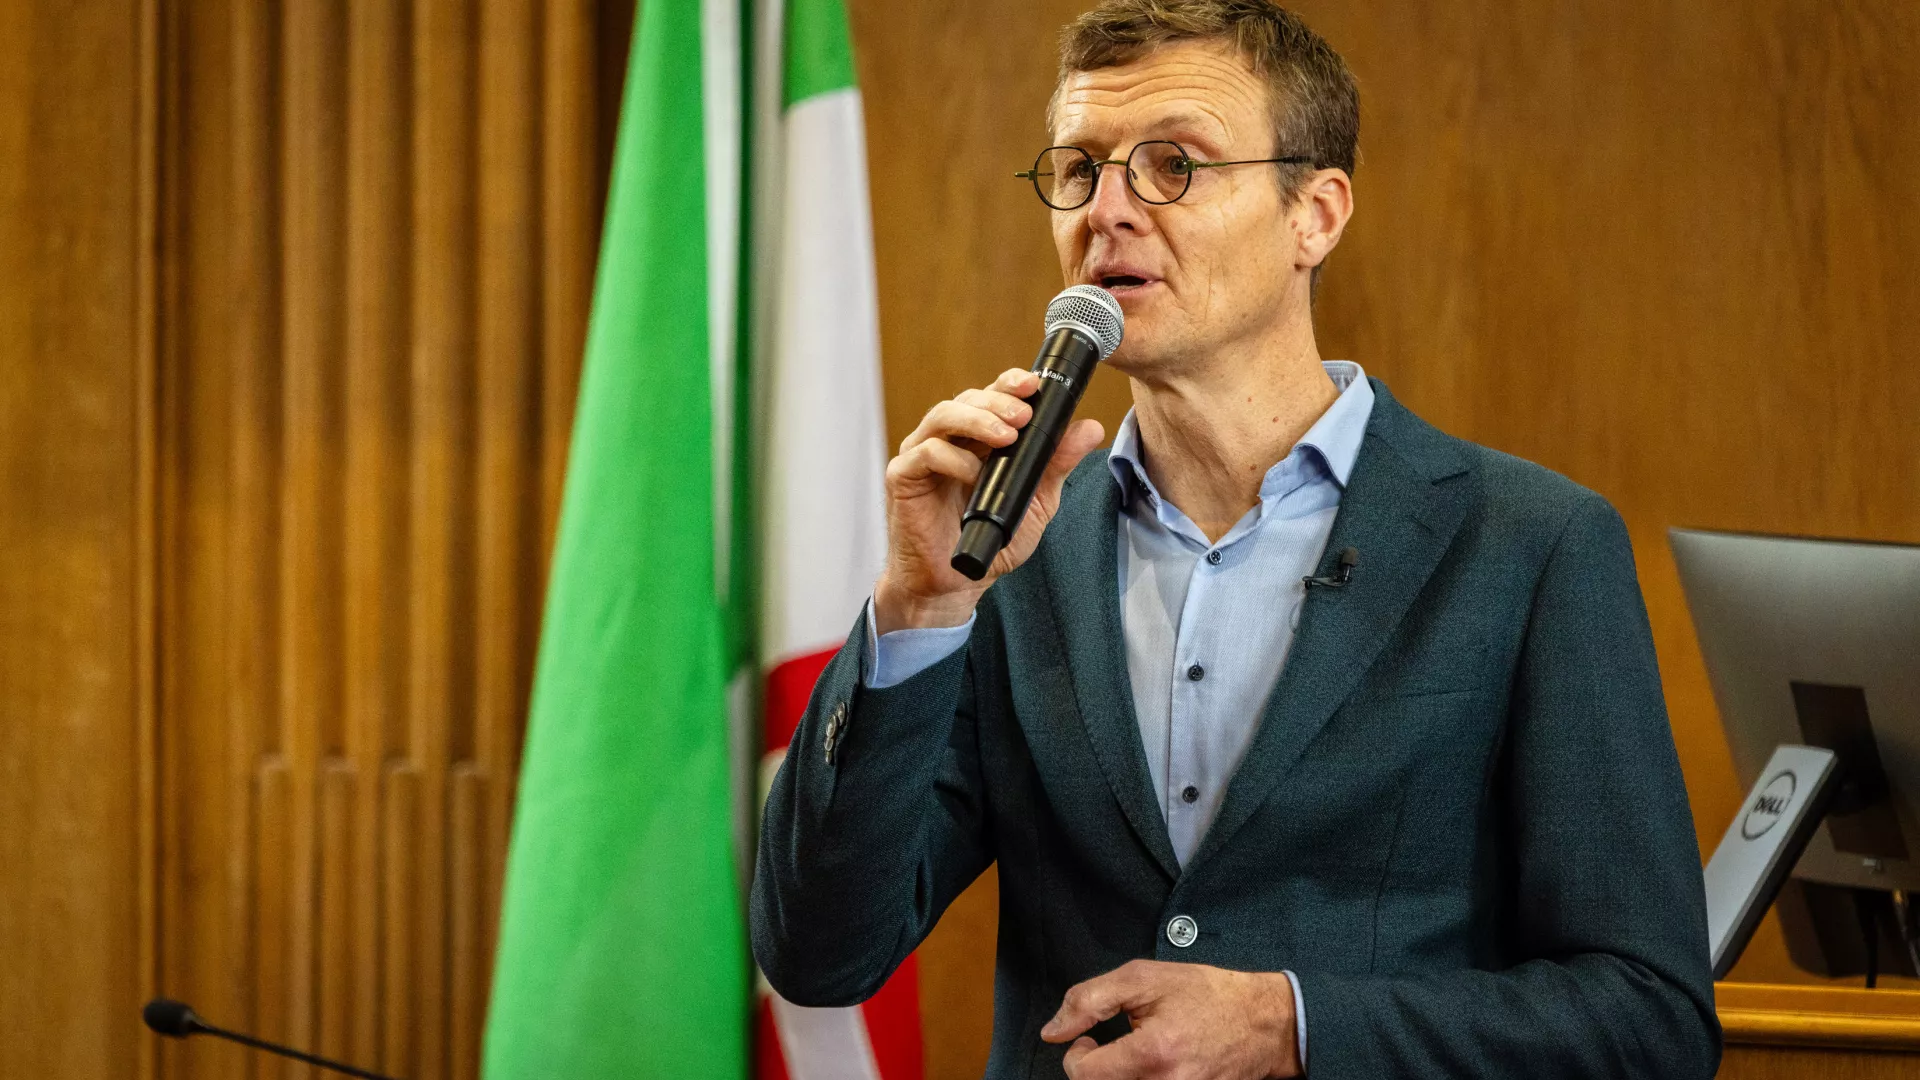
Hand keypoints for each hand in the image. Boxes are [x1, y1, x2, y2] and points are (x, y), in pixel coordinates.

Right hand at [873, 367, 1103, 633]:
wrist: (957, 582)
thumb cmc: (990, 539)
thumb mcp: (1036, 501)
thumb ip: (1057, 464)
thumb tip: (1090, 428)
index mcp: (977, 438)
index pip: (991, 395)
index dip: (1009, 383)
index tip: (1035, 383)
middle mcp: (948, 439)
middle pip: (967, 398)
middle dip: (998, 400)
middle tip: (1023, 415)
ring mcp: (921, 454)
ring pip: (943, 415)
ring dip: (977, 419)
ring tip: (1006, 435)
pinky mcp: (902, 476)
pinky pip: (926, 453)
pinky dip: (952, 458)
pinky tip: (974, 473)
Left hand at [1040, 960, 1300, 1079]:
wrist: (1263, 1023)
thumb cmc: (1206, 996)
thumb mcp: (1144, 978)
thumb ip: (1089, 1000)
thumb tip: (1052, 1032)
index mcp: (1152, 1054)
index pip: (1083, 1076)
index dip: (1076, 1056)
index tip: (1088, 1040)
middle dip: (1097, 1073)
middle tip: (1110, 1051)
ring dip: (1118, 1078)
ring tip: (1133, 1060)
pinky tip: (1152, 1069)